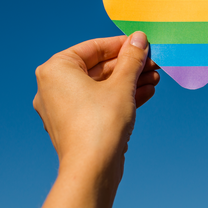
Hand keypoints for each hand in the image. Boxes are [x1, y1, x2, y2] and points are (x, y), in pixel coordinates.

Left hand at [32, 32, 158, 179]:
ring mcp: (62, 108)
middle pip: (98, 68)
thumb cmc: (101, 123)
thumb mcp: (122, 85)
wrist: (92, 169)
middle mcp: (53, 87)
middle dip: (129, 66)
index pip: (93, 48)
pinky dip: (119, 98)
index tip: (142, 44)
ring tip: (154, 78)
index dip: (122, 45)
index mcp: (56, 69)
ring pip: (101, 87)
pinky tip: (146, 93)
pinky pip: (98, 103)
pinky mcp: (74, 125)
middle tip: (153, 62)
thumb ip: (131, 59)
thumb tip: (139, 38)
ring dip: (129, 82)